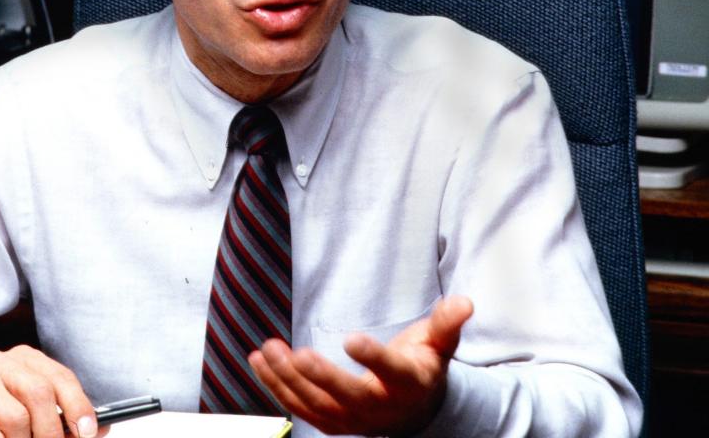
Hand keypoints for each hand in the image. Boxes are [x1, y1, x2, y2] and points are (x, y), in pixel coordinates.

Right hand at [0, 345, 108, 437]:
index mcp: (25, 359)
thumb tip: (99, 431)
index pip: (60, 378)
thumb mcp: (31, 409)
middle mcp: (0, 363)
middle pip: (40, 395)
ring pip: (16, 420)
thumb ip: (64, 419)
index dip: (79, 407)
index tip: (87, 433)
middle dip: (52, 432)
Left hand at [248, 295, 473, 436]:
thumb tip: (465, 301)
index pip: (390, 371)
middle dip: (321, 377)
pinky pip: (300, 407)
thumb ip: (447, 323)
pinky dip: (276, 387)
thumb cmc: (423, 366)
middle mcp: (379, 408)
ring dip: (287, 379)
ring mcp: (353, 418)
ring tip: (267, 349)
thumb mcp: (440, 344)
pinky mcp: (331, 421)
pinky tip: (257, 361)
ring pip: (316, 404)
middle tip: (297, 353)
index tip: (352, 338)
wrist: (415, 411)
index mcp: (407, 384)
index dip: (372, 357)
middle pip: (347, 396)